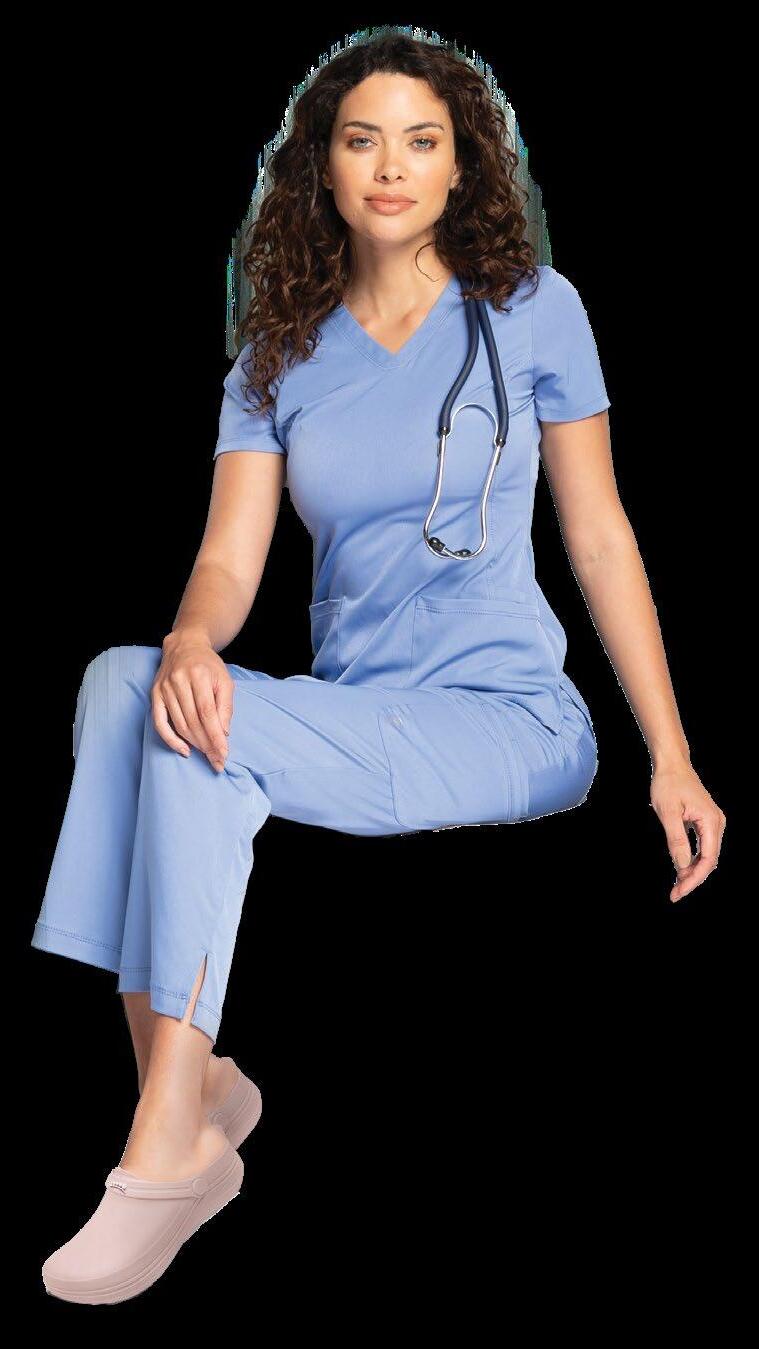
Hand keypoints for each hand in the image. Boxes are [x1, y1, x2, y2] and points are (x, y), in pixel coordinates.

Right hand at [151, 632, 233, 772]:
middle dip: (207, 744)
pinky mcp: (154, 695)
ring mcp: (164, 688)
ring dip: (194, 744)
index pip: (207, 713)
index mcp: (199, 675)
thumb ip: (225, 706)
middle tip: (217, 760)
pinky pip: (159, 723)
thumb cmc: (208, 665)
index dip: (215, 736)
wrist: (184, 646)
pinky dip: (171, 740)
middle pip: (193, 721)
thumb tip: (223, 733)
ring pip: (179, 724)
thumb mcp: (225, 680)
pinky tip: (184, 750)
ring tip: (207, 755)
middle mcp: (178, 681)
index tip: (223, 754)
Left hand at [650, 761, 725, 901]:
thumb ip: (676, 840)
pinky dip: (692, 860)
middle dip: (692, 879)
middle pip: (709, 860)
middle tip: (675, 894)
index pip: (707, 859)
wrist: (672, 763)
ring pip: (706, 856)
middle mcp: (717, 824)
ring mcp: (712, 823)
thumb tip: (682, 866)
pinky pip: (702, 847)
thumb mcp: (668, 813)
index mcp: (711, 822)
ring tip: (676, 886)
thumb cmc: (668, 784)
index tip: (679, 891)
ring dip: (692, 871)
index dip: (694, 879)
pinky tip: (680, 869)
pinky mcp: (705, 823)